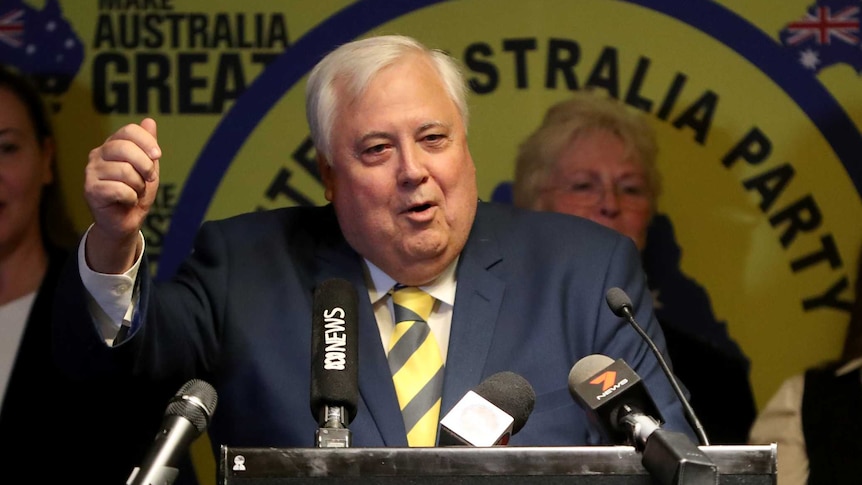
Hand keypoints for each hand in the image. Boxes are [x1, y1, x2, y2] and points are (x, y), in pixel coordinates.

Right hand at [84, 118, 160, 272]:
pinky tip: (126, 201)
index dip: (146, 141)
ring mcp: (91, 172)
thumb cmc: (136, 193)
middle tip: (148, 178)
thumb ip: (148, 146)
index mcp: (112, 145)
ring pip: (124, 171)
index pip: (128, 131)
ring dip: (138, 185)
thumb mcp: (148, 167)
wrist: (126, 221)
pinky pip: (119, 189)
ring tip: (134, 191)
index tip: (157, 155)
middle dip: (145, 165)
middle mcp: (98, 155)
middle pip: (125, 148)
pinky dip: (131, 197)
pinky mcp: (90, 190)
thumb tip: (149, 121)